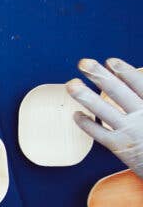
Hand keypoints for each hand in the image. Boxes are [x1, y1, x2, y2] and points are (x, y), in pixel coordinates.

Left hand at [66, 57, 142, 177]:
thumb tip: (128, 79)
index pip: (139, 84)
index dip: (124, 71)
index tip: (110, 61)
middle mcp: (142, 117)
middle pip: (117, 93)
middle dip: (99, 76)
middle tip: (84, 63)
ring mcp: (129, 132)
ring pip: (104, 111)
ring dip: (85, 96)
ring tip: (71, 84)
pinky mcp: (118, 146)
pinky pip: (98, 133)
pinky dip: (85, 123)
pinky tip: (76, 114)